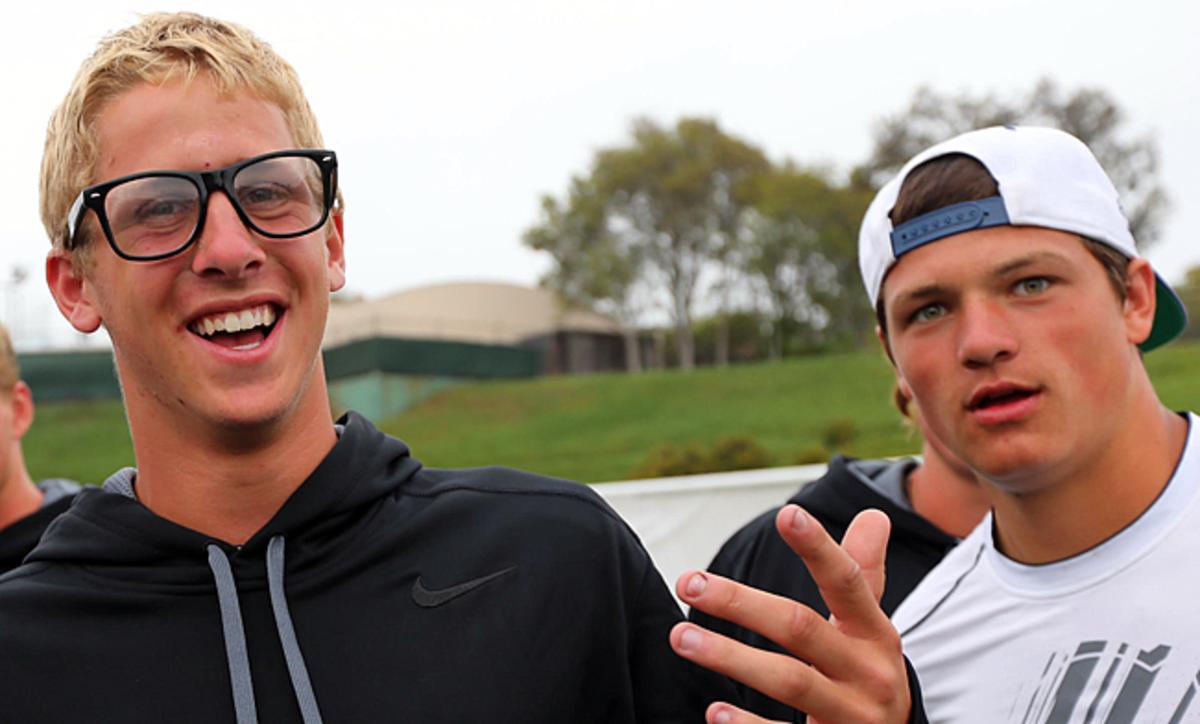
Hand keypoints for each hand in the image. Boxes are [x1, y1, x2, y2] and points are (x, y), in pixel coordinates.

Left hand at [669, 505, 909, 722]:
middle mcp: (868, 673)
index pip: (847, 582)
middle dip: (741, 603)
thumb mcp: (872, 627)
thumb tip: (872, 514)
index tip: (788, 514)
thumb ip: (863, 572)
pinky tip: (714, 711)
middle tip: (689, 582)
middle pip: (800, 628)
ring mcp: (850, 715)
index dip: (820, 549)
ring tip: (681, 636)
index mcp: (875, 634)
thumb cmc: (867, 674)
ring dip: (731, 657)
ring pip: (789, 681)